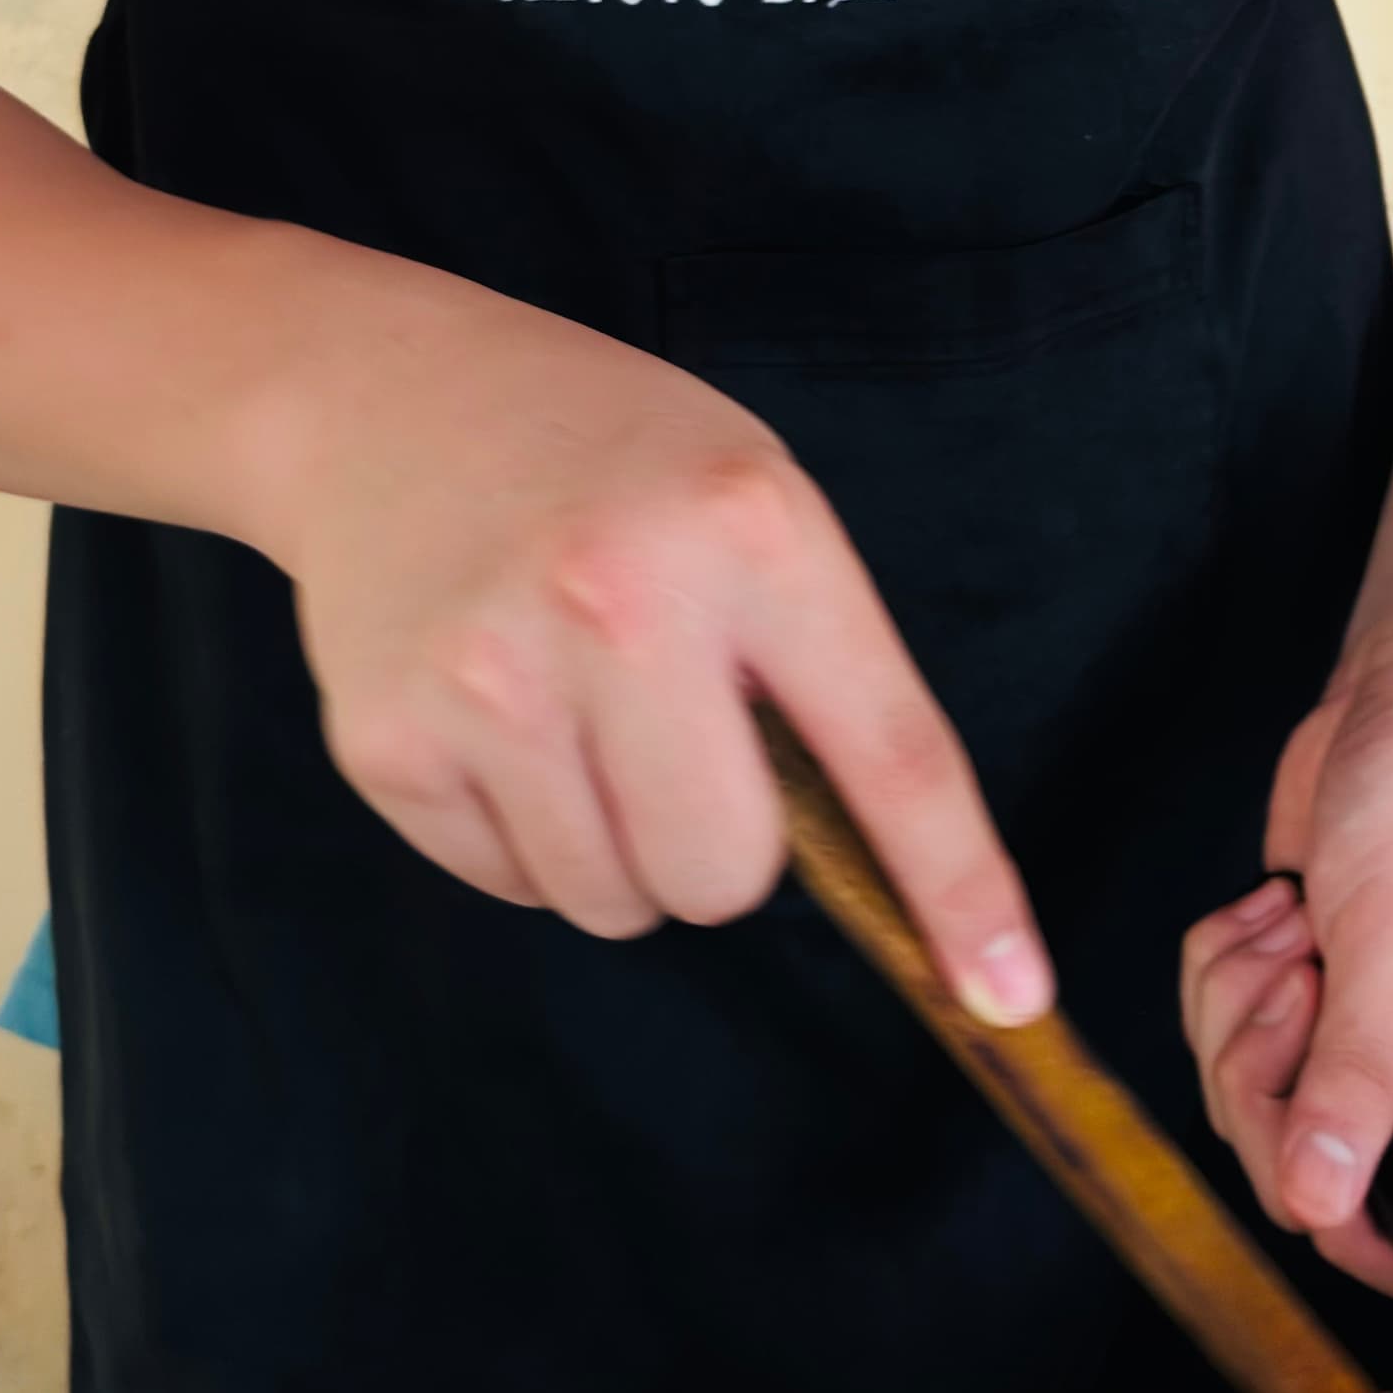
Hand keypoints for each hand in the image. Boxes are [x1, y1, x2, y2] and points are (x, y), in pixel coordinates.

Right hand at [258, 262, 1049, 1019]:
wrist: (386, 395)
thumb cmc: (608, 460)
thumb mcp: (751, 498)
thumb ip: (816, 660)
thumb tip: (873, 876)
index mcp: (751, 531)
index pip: (890, 752)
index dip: (959, 888)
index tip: (1006, 997)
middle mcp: (619, 602)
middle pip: (725, 874)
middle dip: (720, 847)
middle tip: (681, 743)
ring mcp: (489, 677)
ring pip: (613, 901)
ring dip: (617, 846)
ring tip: (578, 714)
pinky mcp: (386, 740)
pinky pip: (508, 886)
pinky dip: (523, 835)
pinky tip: (498, 717)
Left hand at [1179, 619, 1392, 1300]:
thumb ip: (1358, 1092)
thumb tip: (1320, 1206)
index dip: (1357, 1222)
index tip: (1306, 1144)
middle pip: (1319, 1175)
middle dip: (1271, 1078)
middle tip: (1302, 986)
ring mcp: (1374, 1042)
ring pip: (1256, 1104)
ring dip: (1243, 1009)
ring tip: (1300, 930)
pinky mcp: (1314, 996)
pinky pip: (1226, 1035)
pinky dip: (1228, 969)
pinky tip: (1277, 912)